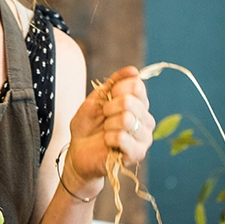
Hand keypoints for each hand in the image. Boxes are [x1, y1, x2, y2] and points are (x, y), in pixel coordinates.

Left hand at [63, 66, 155, 194]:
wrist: (78, 153)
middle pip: (131, 101)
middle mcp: (146, 120)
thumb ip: (113, 84)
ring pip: (127, 119)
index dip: (117, 89)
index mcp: (139, 105)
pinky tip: (108, 142)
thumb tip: (133, 70)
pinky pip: (122, 137)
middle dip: (109, 107)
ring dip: (108, 124)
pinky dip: (108, 137)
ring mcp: (144, 138)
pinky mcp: (138, 153)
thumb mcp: (95, 100)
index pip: (137, 85)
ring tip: (106, 131)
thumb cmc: (87, 127)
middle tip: (103, 118)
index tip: (106, 99)